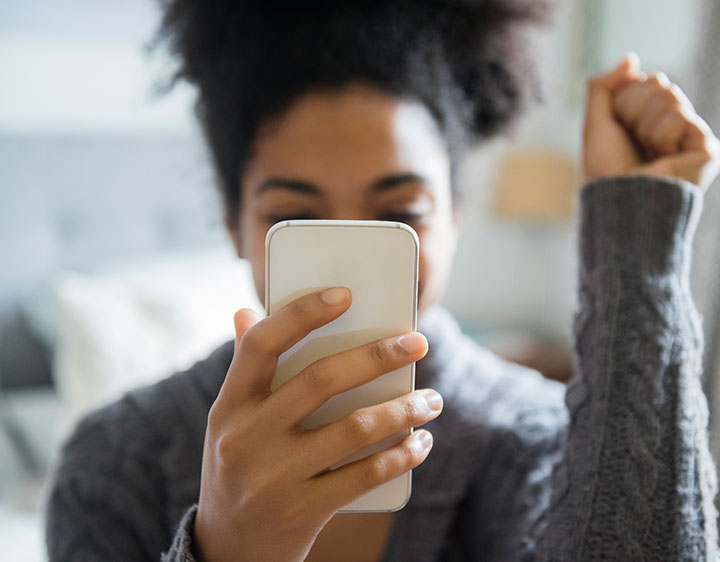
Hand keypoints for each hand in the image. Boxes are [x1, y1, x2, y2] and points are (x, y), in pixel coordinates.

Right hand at [193, 288, 440, 561]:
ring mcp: (273, 477)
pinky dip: (401, 456)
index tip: (345, 295)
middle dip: (377, 356)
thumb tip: (247, 313)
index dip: (303, 313)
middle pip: (319, 380)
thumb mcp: (228, 421)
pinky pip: (364, 476)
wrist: (226, 552)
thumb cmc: (237, 468)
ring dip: (402, 409)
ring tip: (431, 400)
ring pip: (353, 429)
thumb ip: (244, 368)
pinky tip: (420, 443)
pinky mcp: (301, 511)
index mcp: (229, 405)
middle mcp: (246, 437)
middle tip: (418, 342)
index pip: (261, 344)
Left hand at [583, 53, 719, 190]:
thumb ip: (603, 88)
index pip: (644, 81)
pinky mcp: (706, 147)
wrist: (620, 201)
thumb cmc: (606, 171)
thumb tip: (631, 58)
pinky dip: (661, 136)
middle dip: (634, 110)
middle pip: (658, 83)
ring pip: (670, 95)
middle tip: (633, 144)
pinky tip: (663, 159)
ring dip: (646, 126)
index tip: (619, 132)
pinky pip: (679, 116)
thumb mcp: (595, 124)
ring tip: (647, 154)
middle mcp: (673, 126)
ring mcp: (691, 136)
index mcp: (649, 120)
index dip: (624, 101)